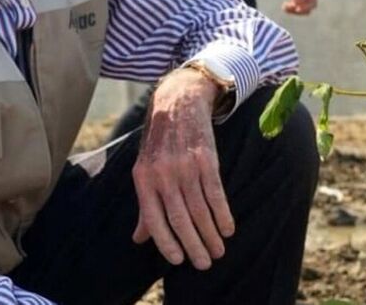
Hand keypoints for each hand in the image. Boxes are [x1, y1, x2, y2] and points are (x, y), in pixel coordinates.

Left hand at [131, 68, 234, 268]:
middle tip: (205, 263)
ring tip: (218, 250)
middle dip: (194, 245)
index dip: (167, 243)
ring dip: (211, 235)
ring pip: (200, 210)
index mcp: (144, 179)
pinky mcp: (207, 159)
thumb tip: (138, 239)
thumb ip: (144, 205)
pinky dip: (223, 215)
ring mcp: (185, 166)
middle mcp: (163, 174)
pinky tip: (227, 229)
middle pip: (180, 219)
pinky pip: (216, 194)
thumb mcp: (144, 170)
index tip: (179, 261)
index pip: (154, 219)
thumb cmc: (159, 142)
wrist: (178, 103)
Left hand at [282, 0, 317, 14]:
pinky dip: (290, 9)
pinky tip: (283, 6)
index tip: (297, 9)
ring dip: (293, 11)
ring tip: (284, 7)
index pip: (312, 3)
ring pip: (301, 11)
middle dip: (298, 11)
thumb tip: (299, 0)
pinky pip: (295, 8)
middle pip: (308, 10)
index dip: (305, 8)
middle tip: (288, 7)